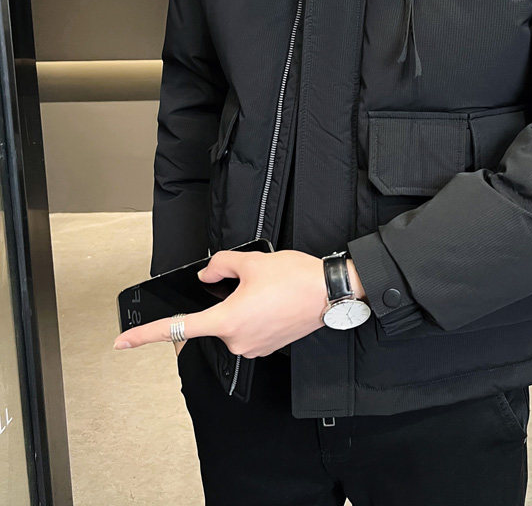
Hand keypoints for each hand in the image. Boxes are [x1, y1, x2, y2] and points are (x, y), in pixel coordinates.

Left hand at [113, 249, 364, 356]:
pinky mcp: (266, 348)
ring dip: (242, 308)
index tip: (122, 343)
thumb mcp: (253, 261)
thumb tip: (206, 276)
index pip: (179, 328)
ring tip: (271, 291)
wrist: (329, 292)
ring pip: (232, 323)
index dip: (146, 335)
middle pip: (214, 319)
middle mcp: (237, 340)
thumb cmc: (295, 277)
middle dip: (225, 300)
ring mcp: (253, 347)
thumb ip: (221, 266)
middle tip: (254, 282)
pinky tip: (275, 301)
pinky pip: (249, 330)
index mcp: (227, 320)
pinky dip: (255, 316)